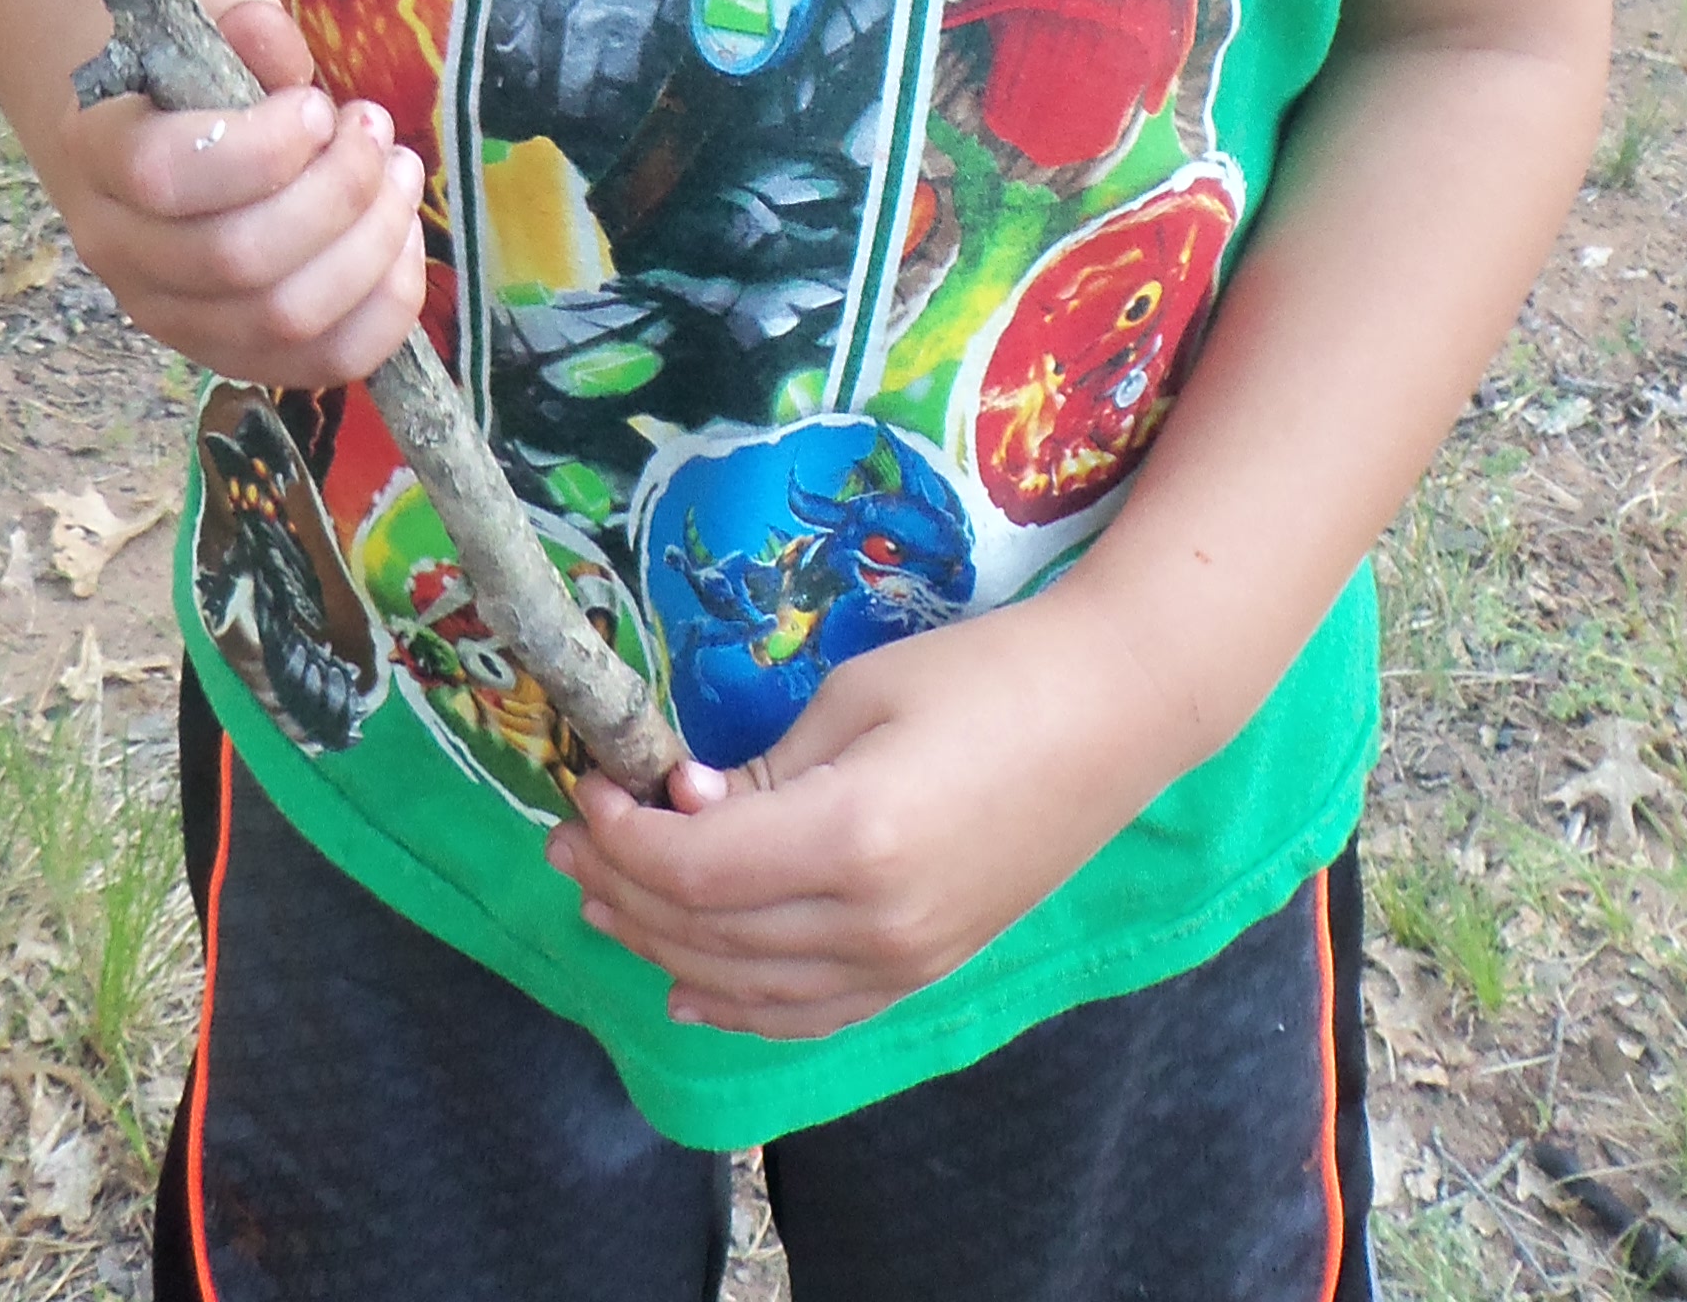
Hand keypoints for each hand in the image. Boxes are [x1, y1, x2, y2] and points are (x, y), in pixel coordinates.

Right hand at [36, 0, 425, 384]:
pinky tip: (401, 238)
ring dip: (372, 244)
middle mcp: (121, 252)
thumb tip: (279, 51)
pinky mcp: (230, 354)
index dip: (261, 148)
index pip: (164, 176)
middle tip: (374, 130)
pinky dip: (384, 308)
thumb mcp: (209, 17)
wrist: (151, 140)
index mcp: (100, 154)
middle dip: (339, 191)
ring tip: (399, 173)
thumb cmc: (189, 74)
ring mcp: (173, 318)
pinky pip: (321, 363)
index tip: (316, 105)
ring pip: (284, 318)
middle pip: (239, 259)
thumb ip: (243, 24)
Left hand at [544, 578, 1186, 1039]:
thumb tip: (678, 804)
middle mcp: (874, 924)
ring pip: (748, 985)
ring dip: (664, 945)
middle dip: (624, 886)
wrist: (1114, 714)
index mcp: (854, 838)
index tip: (589, 788)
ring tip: (604, 899)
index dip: (624, 837)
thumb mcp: (858, 694)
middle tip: (572, 838)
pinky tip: (689, 986)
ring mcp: (905, 962)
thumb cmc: (986, 673)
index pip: (698, 870)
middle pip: (709, 932)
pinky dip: (739, 1006)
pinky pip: (809, 1013)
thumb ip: (762, 766)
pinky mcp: (925, 972)